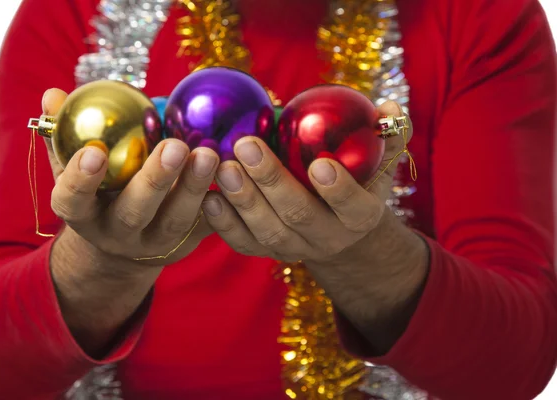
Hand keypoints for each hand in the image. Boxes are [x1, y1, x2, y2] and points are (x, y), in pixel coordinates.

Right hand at [42, 88, 218, 267]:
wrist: (123, 247)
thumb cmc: (97, 194)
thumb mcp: (72, 169)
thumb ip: (63, 135)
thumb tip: (54, 96)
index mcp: (83, 215)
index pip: (72, 201)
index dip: (79, 179)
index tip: (93, 150)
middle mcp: (117, 235)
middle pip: (133, 213)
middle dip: (154, 180)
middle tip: (175, 146)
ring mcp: (153, 245)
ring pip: (174, 222)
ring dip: (193, 188)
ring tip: (209, 154)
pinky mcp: (185, 245)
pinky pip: (205, 226)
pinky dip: (220, 201)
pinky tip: (233, 172)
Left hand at [201, 101, 411, 264]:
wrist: (337, 228)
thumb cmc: (358, 182)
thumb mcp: (379, 162)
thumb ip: (389, 134)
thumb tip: (389, 106)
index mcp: (360, 217)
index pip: (353, 208)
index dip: (338, 190)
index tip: (319, 164)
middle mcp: (328, 239)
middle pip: (299, 215)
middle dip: (271, 182)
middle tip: (246, 145)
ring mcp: (295, 248)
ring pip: (267, 231)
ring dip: (242, 200)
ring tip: (222, 167)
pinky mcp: (267, 252)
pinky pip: (244, 243)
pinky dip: (224, 224)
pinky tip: (208, 198)